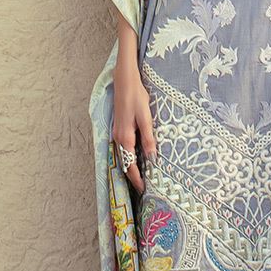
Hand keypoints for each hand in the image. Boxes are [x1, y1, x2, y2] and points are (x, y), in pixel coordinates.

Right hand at [113, 59, 156, 194]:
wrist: (125, 81)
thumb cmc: (136, 97)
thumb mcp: (146, 118)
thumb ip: (148, 138)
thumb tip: (152, 158)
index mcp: (125, 138)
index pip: (130, 165)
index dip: (136, 179)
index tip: (144, 189)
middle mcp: (119, 138)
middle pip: (126, 163)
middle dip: (134, 176)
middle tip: (144, 187)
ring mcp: (118, 133)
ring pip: (124, 155)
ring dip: (132, 166)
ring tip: (143, 176)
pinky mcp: (120, 128)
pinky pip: (124, 147)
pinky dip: (130, 156)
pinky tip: (138, 157)